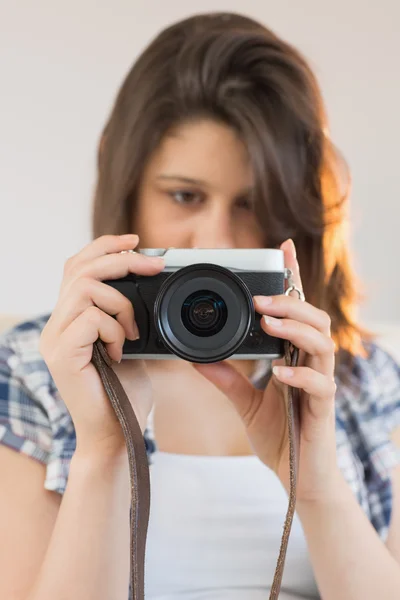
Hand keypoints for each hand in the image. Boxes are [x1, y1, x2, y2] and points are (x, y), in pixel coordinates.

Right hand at [40, 234, 164, 455]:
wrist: (115, 434)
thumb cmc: (123, 392)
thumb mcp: (131, 343)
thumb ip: (129, 315)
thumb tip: (151, 283)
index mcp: (70, 319)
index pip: (76, 267)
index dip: (104, 247)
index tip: (136, 241)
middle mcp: (55, 326)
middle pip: (79, 269)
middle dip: (121, 259)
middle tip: (154, 265)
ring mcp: (54, 340)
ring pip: (84, 289)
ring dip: (121, 303)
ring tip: (133, 332)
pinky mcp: (61, 355)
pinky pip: (90, 318)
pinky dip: (114, 328)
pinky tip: (120, 351)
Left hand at [194, 239, 339, 502]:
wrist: (297, 478)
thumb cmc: (279, 435)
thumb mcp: (244, 401)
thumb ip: (225, 377)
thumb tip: (195, 357)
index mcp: (294, 356)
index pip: (296, 311)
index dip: (293, 279)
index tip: (283, 248)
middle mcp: (310, 364)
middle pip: (314, 319)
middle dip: (289, 303)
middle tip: (259, 300)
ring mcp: (320, 385)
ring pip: (322, 343)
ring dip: (295, 328)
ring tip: (268, 321)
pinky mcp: (323, 409)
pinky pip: (320, 385)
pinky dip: (301, 374)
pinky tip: (280, 371)